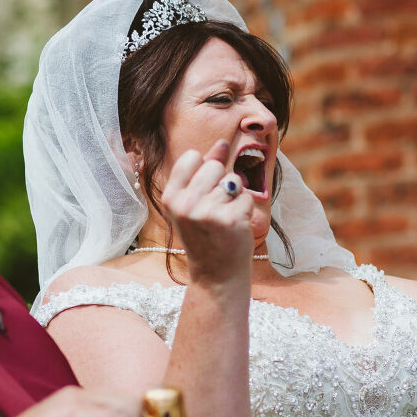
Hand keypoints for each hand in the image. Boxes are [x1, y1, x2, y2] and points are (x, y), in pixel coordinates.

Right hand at [159, 139, 253, 283]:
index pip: (192, 156)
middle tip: (215, 210)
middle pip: (215, 166)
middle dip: (222, 183)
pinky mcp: (229, 220)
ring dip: (235, 197)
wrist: (216, 274)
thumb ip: (205, 171)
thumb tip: (222, 143)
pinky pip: (246, 197)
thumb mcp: (195, 203)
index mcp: (170, 197)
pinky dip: (245, 210)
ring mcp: (206, 212)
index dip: (204, 169)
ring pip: (234, 180)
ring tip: (225, 218)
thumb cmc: (206, 235)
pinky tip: (235, 227)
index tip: (203, 191)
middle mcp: (184, 204)